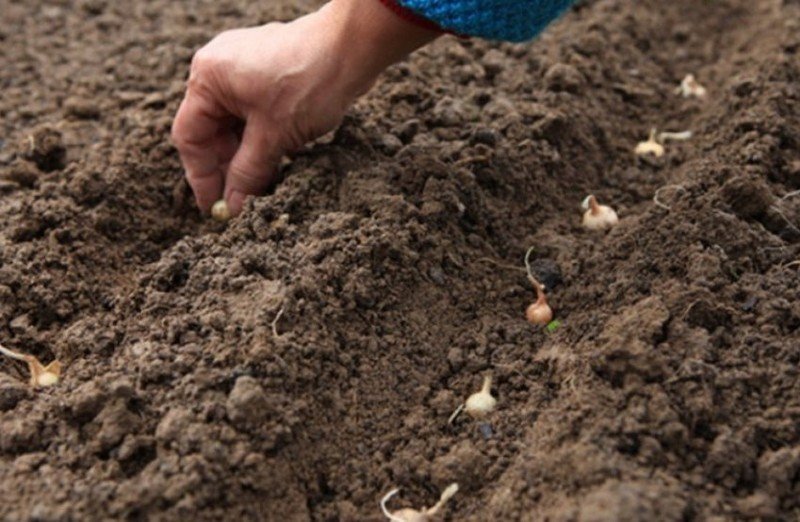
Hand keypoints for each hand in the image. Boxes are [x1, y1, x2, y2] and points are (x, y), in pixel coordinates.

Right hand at [171, 0, 439, 215]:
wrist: (354, 47)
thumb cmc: (309, 83)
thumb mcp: (274, 137)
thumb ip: (247, 172)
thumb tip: (231, 206)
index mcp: (207, 78)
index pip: (190, 137)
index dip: (202, 177)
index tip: (214, 208)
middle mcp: (219, 69)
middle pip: (212, 132)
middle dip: (228, 168)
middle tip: (243, 203)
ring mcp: (244, 69)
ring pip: (236, 126)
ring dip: (248, 157)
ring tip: (264, 185)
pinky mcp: (269, 73)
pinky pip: (255, 114)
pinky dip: (263, 139)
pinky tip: (278, 162)